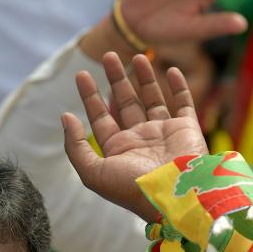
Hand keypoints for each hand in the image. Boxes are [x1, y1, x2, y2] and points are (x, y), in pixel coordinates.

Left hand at [62, 53, 207, 222]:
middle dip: (116, 80)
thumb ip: (75, 145)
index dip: (90, 96)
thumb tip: (65, 116)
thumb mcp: (92, 172)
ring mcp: (164, 133)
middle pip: (124, 103)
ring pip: (151, 99)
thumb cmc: (131, 187)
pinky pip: (183, 102)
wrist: (173, 196)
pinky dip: (178, 86)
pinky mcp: (186, 129)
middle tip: (108, 55)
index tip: (81, 74)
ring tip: (134, 56)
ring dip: (143, 77)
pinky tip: (169, 69)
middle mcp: (140, 140)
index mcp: (118, 150)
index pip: (100, 118)